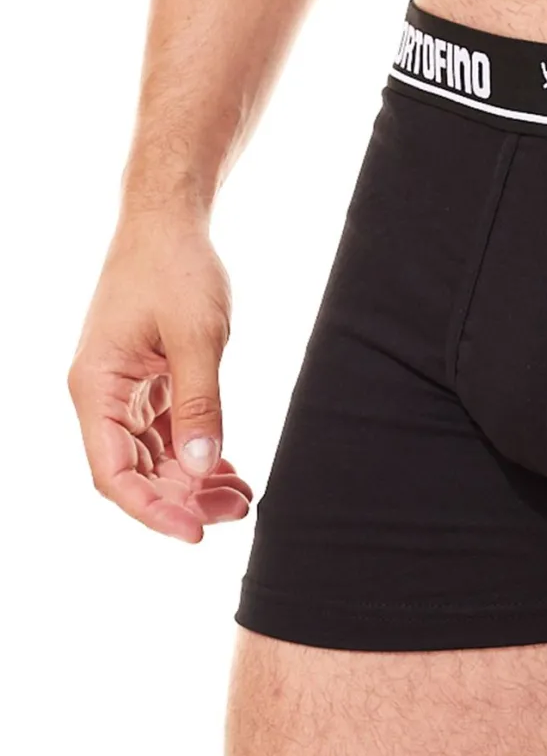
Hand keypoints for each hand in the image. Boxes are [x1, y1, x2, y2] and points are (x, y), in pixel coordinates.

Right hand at [68, 212, 252, 541]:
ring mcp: (124, 390)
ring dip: (193, 483)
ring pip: (153, 458)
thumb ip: (200, 403)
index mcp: (96, 387)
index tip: (195, 532)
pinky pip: (167, 434)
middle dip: (182, 500)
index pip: (113, 472)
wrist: (170, 223)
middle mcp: (102, 395)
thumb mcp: (196, 336)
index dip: (151, 510)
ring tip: (242, 499)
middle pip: (135, 472)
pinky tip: (229, 473)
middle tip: (237, 511)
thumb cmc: (176, 268)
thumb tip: (199, 467)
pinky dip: (196, 456)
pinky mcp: (148, 382)